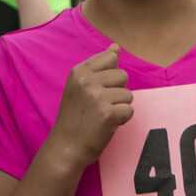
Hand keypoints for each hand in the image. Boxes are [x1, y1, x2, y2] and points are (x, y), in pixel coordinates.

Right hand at [52, 45, 132, 167]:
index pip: (110, 58)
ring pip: (128, 94)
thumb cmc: (75, 118)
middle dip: (117, 93)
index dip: (110, 77)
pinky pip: (129, 111)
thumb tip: (116, 47)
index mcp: (79, 71)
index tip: (96, 91)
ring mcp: (97, 96)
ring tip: (102, 116)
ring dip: (120, 107)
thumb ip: (99, 66)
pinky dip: (122, 120)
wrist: (65, 148)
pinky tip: (106, 125)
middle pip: (123, 76)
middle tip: (99, 107)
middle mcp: (87, 81)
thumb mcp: (80, 87)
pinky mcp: (108, 113)